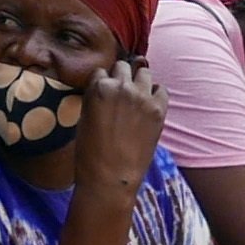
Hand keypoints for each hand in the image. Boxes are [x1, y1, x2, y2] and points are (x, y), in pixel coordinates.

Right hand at [68, 56, 166, 194]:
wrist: (110, 178)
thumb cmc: (90, 154)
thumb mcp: (83, 119)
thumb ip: (94, 98)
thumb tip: (103, 89)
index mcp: (98, 88)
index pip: (101, 71)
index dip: (102, 81)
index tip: (104, 91)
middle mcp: (121, 86)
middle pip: (123, 66)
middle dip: (120, 77)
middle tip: (120, 92)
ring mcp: (142, 97)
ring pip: (144, 72)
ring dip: (139, 81)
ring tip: (136, 96)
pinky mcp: (158, 110)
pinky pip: (161, 90)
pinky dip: (155, 94)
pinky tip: (149, 105)